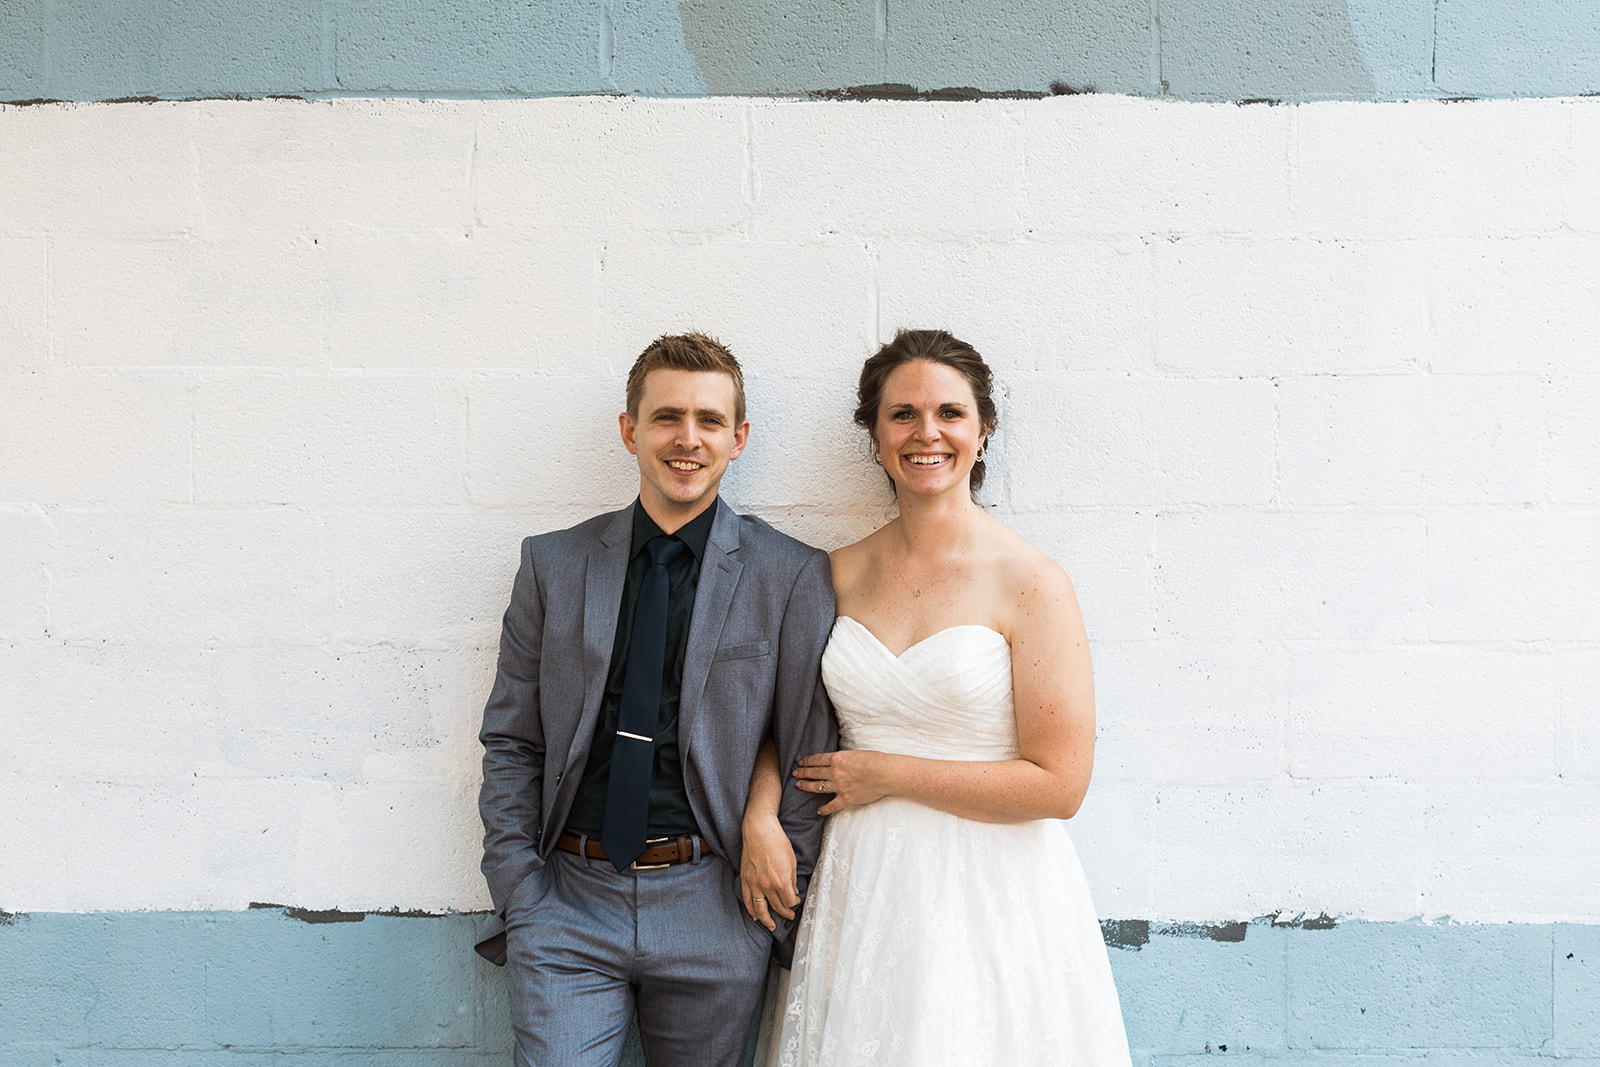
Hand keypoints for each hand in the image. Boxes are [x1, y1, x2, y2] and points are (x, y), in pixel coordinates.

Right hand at [739, 811, 798, 931]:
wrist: (759, 830)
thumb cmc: (777, 841)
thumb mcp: (792, 860)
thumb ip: (792, 879)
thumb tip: (793, 892)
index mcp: (781, 881)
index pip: (789, 901)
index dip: (794, 904)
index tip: (796, 902)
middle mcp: (767, 885)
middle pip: (777, 906)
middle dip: (785, 913)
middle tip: (789, 916)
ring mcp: (754, 883)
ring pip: (760, 908)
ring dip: (767, 920)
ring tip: (772, 926)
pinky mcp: (745, 879)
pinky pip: (747, 899)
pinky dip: (751, 909)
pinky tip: (755, 916)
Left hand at [793, 750, 885, 815]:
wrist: (885, 773)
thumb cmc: (875, 760)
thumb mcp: (854, 753)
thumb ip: (843, 758)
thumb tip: (836, 761)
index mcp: (837, 759)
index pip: (817, 760)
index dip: (807, 761)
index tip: (800, 763)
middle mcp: (835, 772)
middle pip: (814, 773)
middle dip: (803, 773)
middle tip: (795, 774)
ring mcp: (839, 786)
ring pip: (818, 787)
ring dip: (807, 786)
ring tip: (799, 786)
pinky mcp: (846, 799)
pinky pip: (831, 805)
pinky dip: (824, 809)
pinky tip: (818, 811)